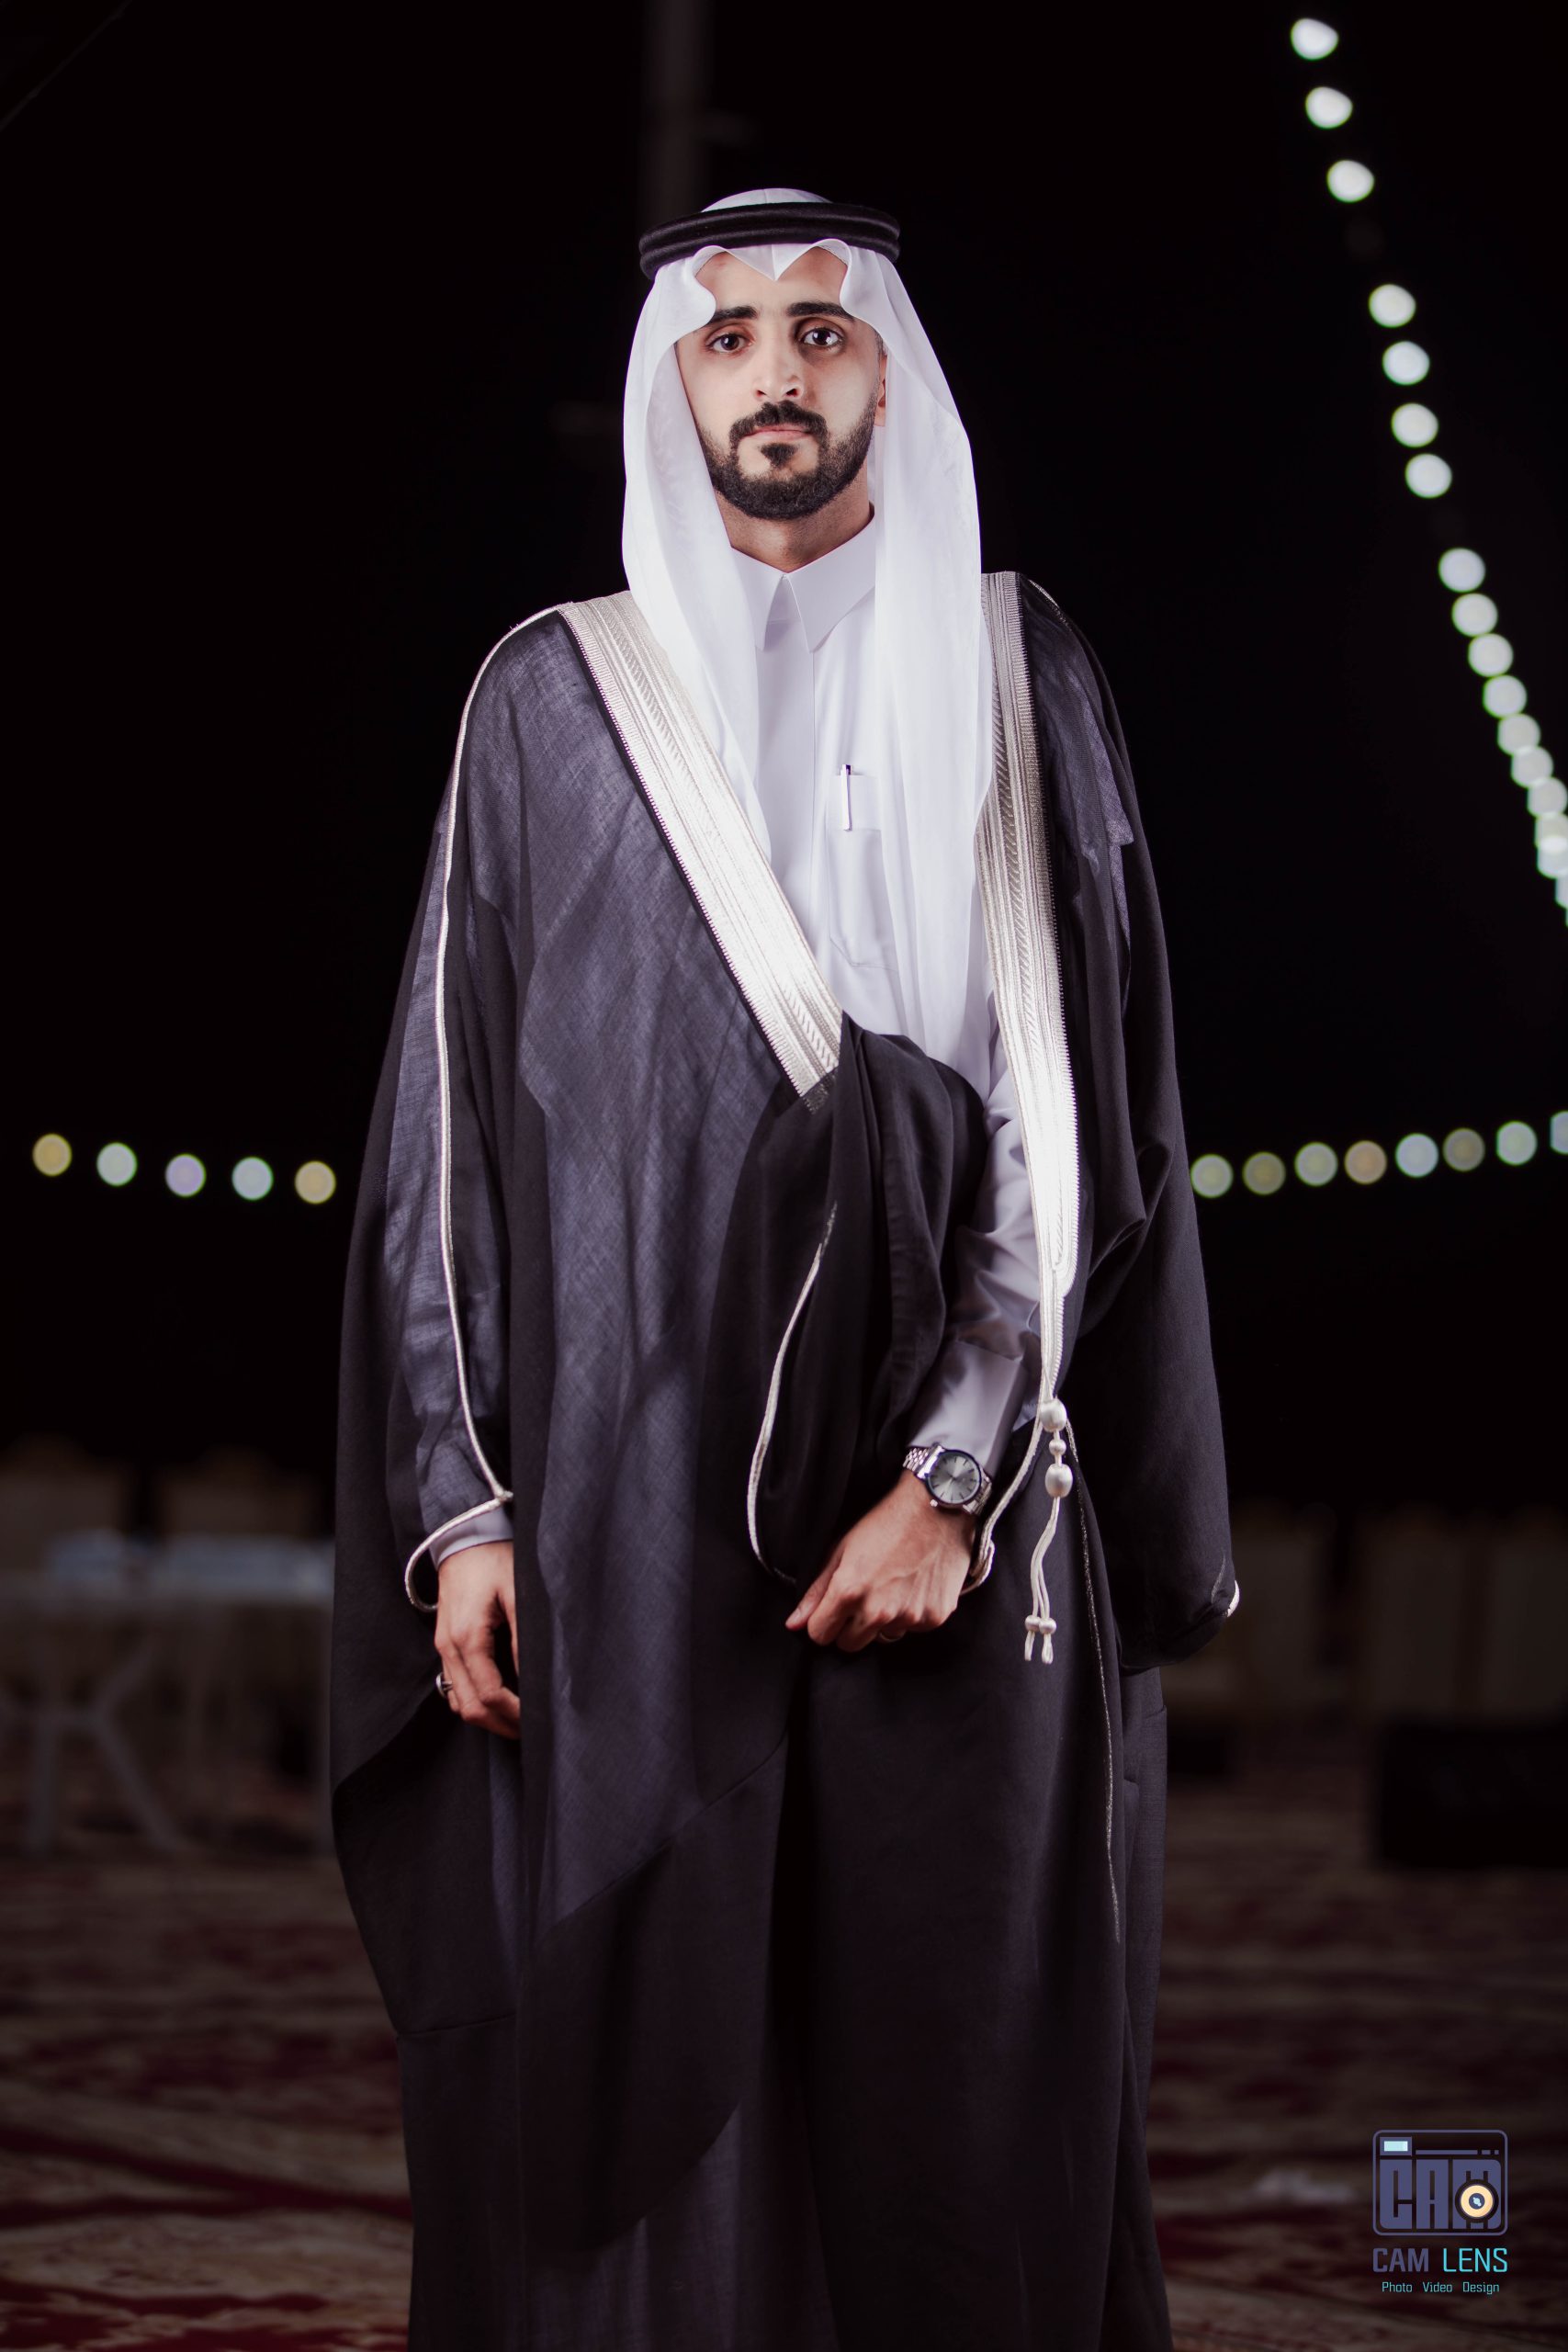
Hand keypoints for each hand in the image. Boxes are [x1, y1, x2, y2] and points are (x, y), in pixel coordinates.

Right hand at [434, 1540, 519, 1738]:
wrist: (464, 1537)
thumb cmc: (494, 1560)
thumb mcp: (517, 1593)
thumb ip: (523, 1638)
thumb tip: (533, 1677)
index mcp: (466, 1637)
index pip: (488, 1694)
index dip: (514, 1714)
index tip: (539, 1719)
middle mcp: (448, 1647)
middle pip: (469, 1707)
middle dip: (501, 1724)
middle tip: (532, 1729)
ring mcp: (442, 1647)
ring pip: (458, 1702)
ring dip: (486, 1716)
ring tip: (518, 1719)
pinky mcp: (444, 1644)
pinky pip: (453, 1686)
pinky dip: (473, 1701)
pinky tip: (498, 1700)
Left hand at [783, 1472, 975, 1652]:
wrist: (935, 1508)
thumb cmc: (885, 1523)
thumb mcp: (841, 1549)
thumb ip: (816, 1591)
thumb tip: (793, 1624)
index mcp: (849, 1593)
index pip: (820, 1635)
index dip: (823, 1621)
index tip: (833, 1607)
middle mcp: (878, 1612)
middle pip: (849, 1645)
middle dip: (849, 1627)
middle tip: (863, 1595)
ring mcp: (909, 1617)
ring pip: (883, 1638)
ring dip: (883, 1621)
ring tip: (893, 1586)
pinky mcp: (934, 1617)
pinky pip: (912, 1628)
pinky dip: (911, 1613)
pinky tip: (914, 1586)